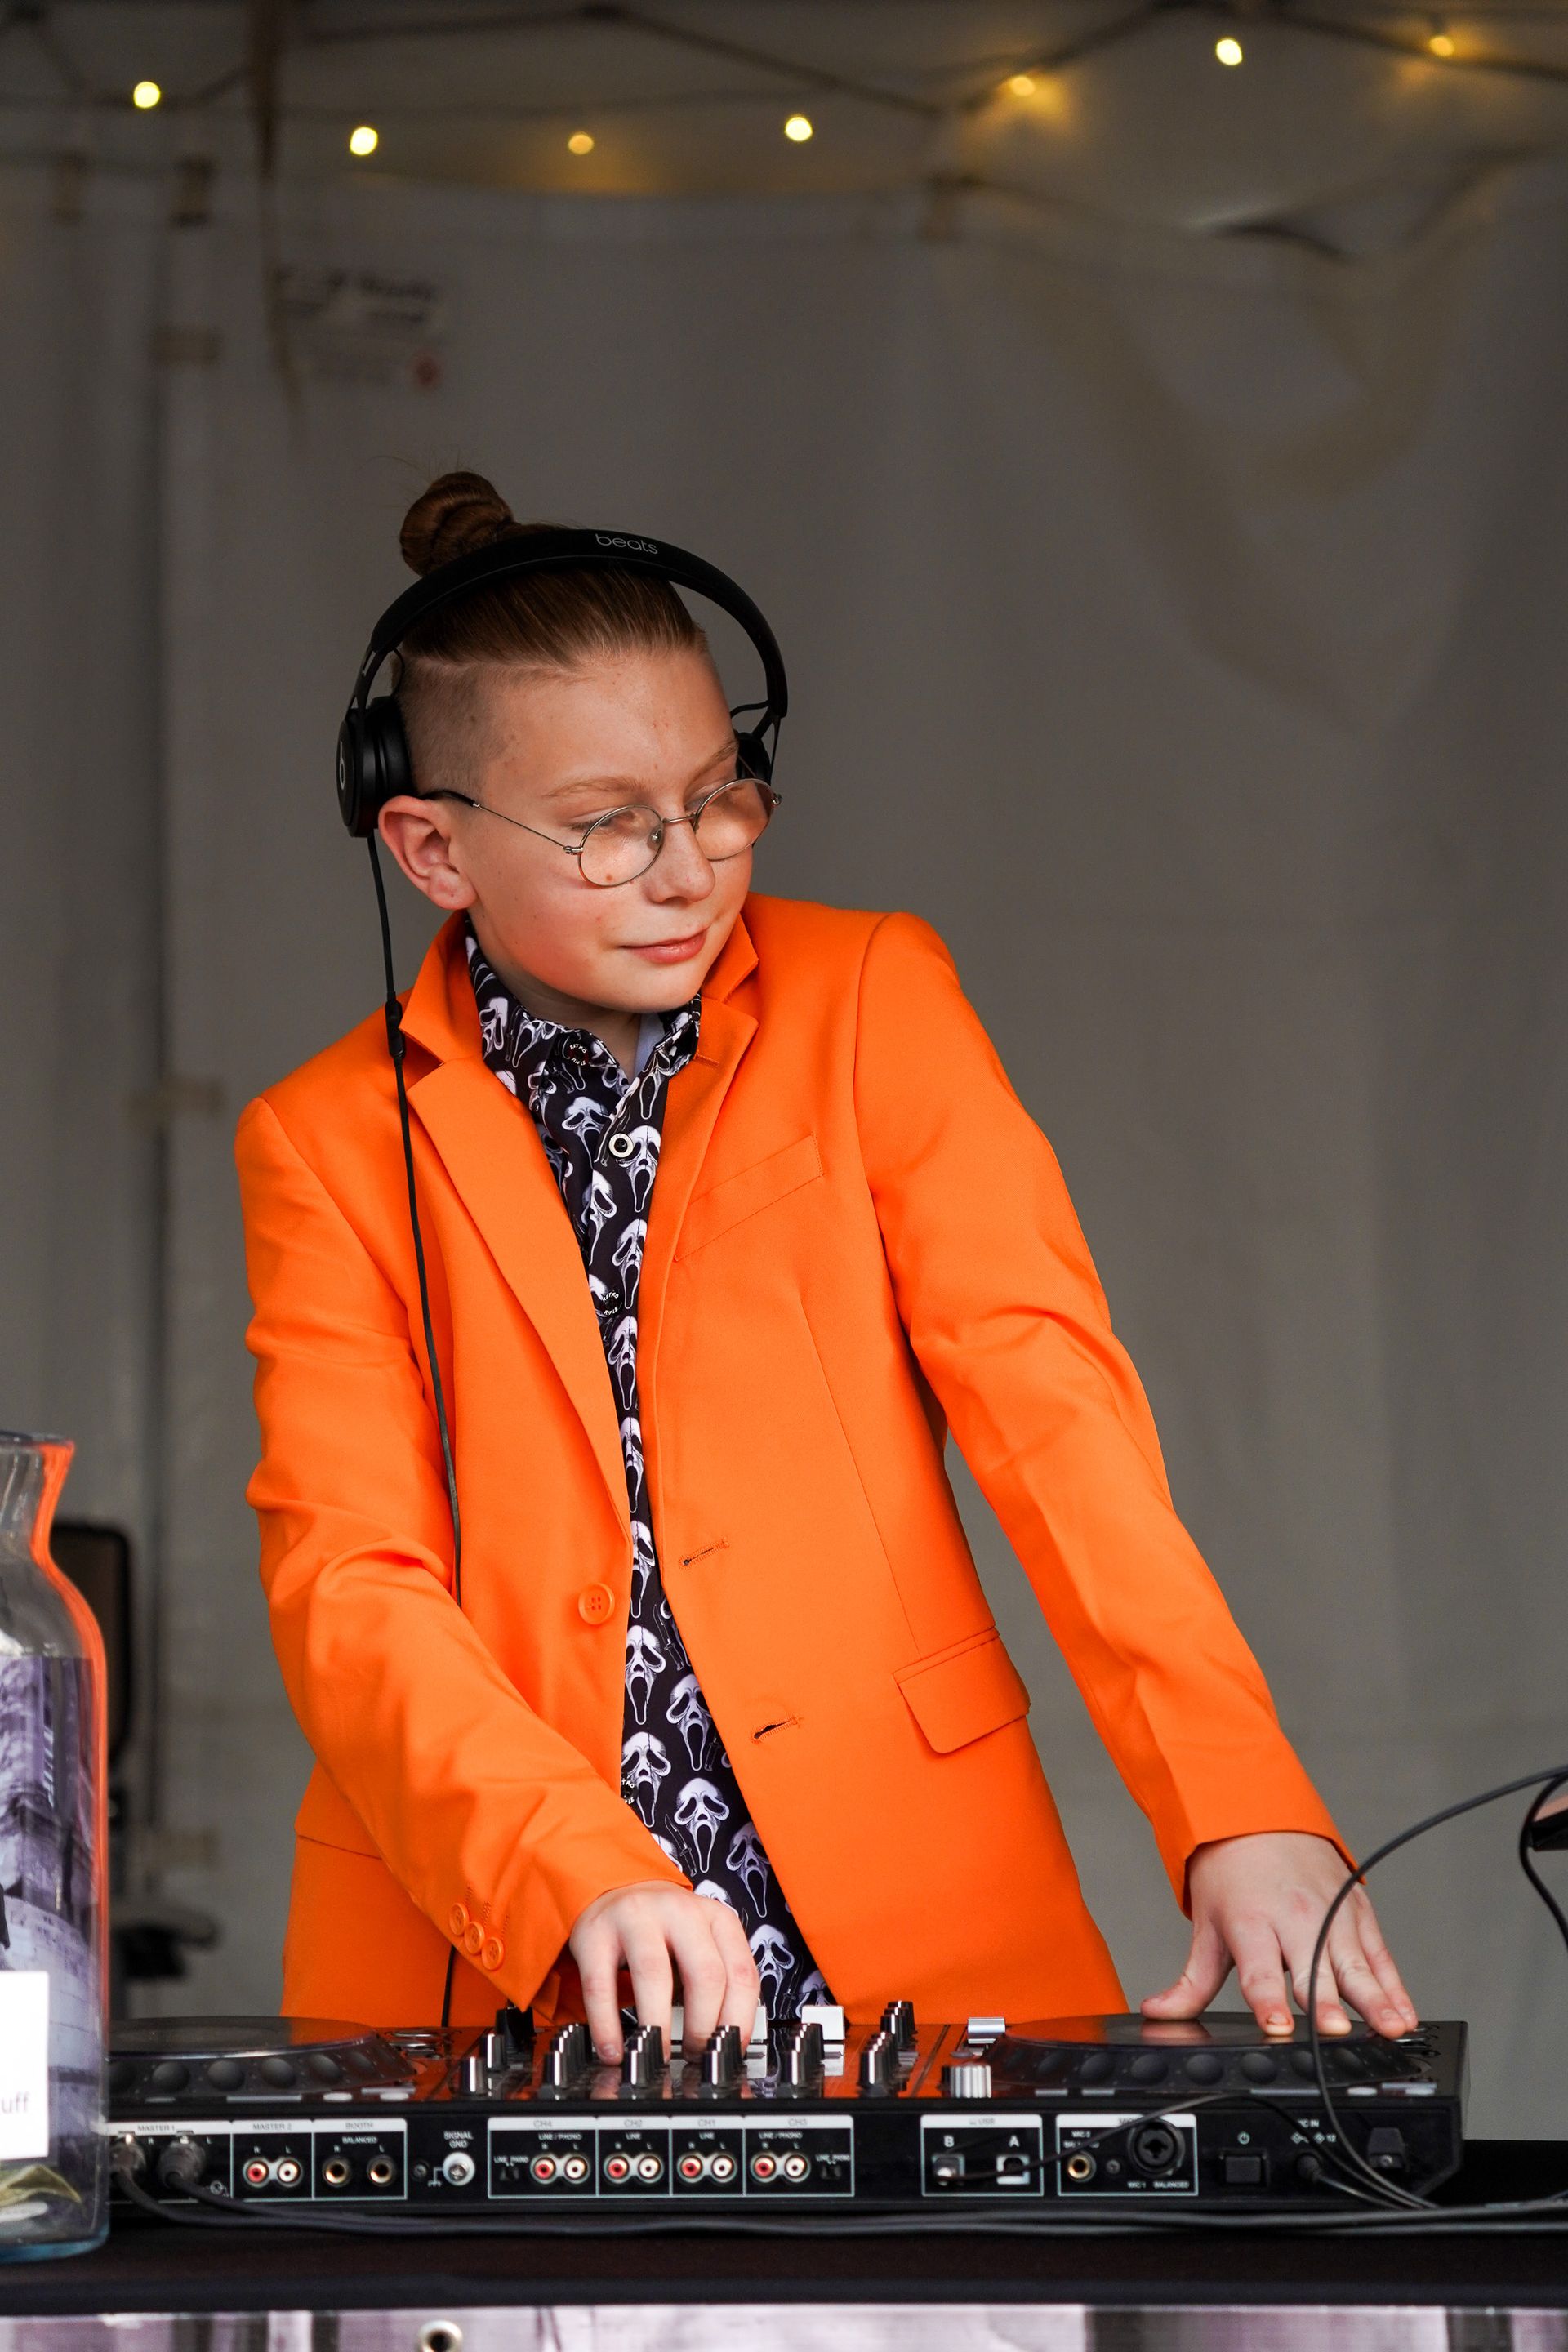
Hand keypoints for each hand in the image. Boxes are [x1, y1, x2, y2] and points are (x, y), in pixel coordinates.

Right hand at [568, 1879, 759, 2062]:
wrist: (618, 1891)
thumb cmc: (666, 1930)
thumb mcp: (703, 1944)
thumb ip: (717, 1983)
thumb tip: (724, 2043)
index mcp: (716, 1918)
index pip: (741, 1973)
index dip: (738, 2020)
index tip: (728, 2049)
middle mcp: (679, 1912)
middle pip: (704, 1974)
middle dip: (701, 2026)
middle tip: (693, 2053)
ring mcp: (636, 1918)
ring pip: (654, 1975)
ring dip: (658, 2026)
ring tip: (657, 2054)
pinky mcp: (595, 1934)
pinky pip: (601, 1986)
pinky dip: (608, 2026)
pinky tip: (613, 2048)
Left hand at [1141, 1831, 1417, 2039]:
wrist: (1255, 1813)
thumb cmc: (1230, 1873)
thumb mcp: (1206, 1927)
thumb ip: (1190, 1983)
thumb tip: (1157, 2014)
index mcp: (1251, 1924)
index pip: (1259, 1972)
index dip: (1267, 2001)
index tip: (1278, 2027)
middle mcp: (1293, 1918)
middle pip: (1312, 1968)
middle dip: (1325, 2001)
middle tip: (1337, 2031)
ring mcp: (1330, 1914)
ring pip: (1355, 1964)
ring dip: (1376, 1998)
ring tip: (1391, 2028)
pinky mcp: (1356, 1910)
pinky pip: (1379, 1954)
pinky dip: (1395, 1984)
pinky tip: (1404, 2012)